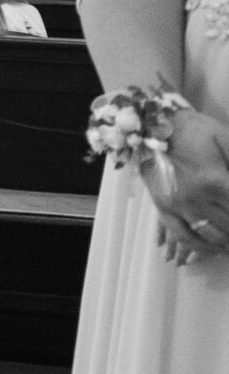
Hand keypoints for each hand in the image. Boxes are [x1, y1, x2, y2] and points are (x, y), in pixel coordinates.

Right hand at [143, 106, 228, 265]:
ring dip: (226, 242)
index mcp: (215, 180)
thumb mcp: (226, 138)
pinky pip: (183, 236)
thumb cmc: (194, 129)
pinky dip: (201, 247)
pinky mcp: (164, 208)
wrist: (153, 125)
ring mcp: (178, 205)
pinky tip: (214, 249)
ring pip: (210, 236)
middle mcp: (196, 198)